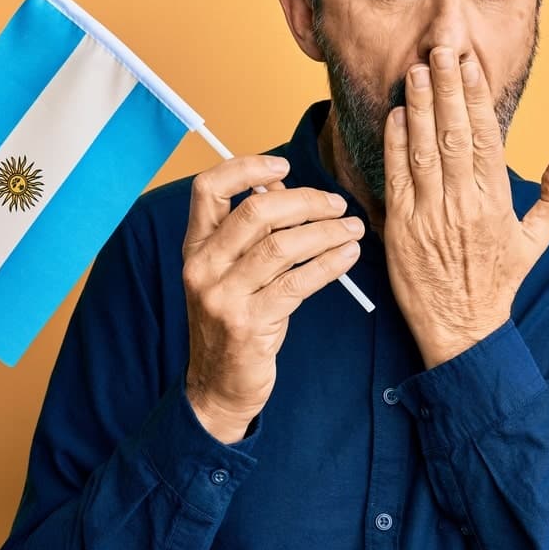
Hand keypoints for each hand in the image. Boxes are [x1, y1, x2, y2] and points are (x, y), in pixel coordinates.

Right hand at [182, 155, 364, 441]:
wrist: (219, 385)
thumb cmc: (234, 320)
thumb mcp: (232, 272)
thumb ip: (252, 230)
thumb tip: (280, 182)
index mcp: (195, 247)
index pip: (209, 188)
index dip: (246, 168)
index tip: (283, 164)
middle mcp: (203, 267)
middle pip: (255, 212)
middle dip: (304, 201)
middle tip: (337, 204)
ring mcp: (223, 297)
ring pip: (281, 246)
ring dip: (325, 232)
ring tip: (353, 229)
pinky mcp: (249, 323)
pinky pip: (298, 283)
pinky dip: (329, 264)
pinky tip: (347, 256)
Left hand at [382, 46, 548, 368]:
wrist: (462, 329)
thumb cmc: (497, 282)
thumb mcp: (535, 243)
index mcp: (496, 202)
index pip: (486, 138)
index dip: (477, 98)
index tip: (470, 64)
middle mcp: (464, 204)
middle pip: (455, 135)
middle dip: (447, 89)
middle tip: (440, 50)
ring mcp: (431, 215)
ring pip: (424, 151)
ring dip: (419, 108)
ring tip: (414, 72)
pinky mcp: (402, 228)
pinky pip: (398, 178)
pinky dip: (395, 145)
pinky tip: (395, 115)